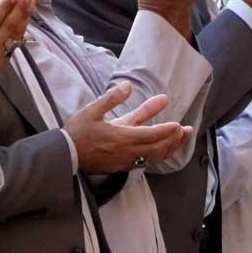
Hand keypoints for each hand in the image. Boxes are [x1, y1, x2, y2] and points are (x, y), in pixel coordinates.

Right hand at [64, 82, 192, 172]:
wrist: (64, 155)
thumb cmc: (77, 132)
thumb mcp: (92, 110)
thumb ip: (112, 98)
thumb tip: (128, 85)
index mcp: (122, 137)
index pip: (152, 135)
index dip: (167, 130)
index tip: (179, 125)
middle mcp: (127, 152)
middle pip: (158, 147)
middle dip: (174, 139)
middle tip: (187, 130)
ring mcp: (125, 161)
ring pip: (153, 157)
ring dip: (169, 148)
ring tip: (180, 140)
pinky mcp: (122, 167)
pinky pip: (145, 163)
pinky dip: (157, 156)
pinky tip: (162, 150)